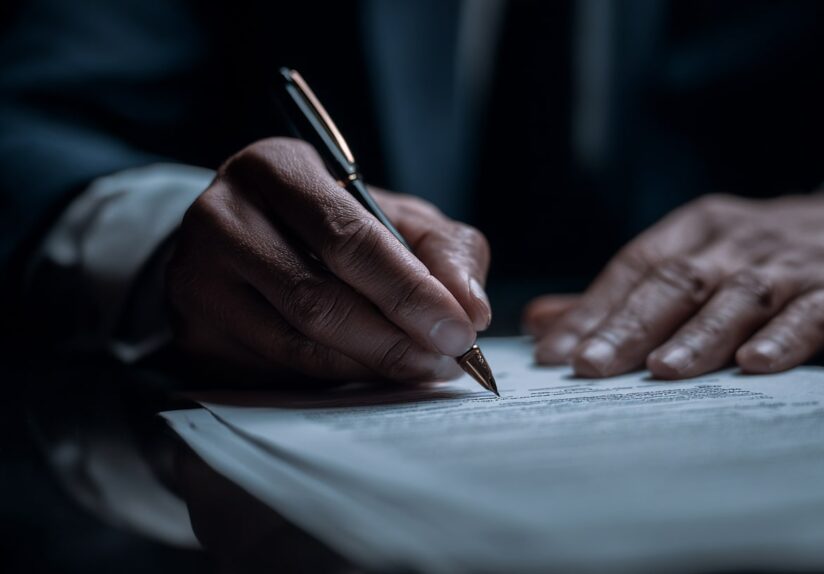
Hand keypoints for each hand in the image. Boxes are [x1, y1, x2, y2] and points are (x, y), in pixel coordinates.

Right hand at [166, 138, 490, 382]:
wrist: (253, 238)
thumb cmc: (336, 224)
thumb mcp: (397, 217)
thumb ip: (445, 251)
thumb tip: (471, 309)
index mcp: (275, 168)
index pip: (346, 237)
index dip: (408, 290)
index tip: (459, 331)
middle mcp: (221, 218)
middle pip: (316, 299)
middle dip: (393, 339)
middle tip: (445, 362)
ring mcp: (197, 279)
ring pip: (296, 345)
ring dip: (370, 366)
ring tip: (419, 367)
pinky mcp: (193, 332)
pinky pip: (277, 372)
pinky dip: (336, 379)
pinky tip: (371, 372)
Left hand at [527, 194, 823, 377]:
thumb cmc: (762, 254)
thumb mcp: (694, 259)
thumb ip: (620, 295)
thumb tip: (541, 322)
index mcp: (695, 230)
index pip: (636, 267)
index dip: (594, 309)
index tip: (555, 353)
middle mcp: (736, 242)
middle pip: (677, 281)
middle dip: (630, 325)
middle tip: (591, 366)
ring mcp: (790, 265)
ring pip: (737, 297)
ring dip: (698, 335)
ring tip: (662, 371)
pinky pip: (808, 315)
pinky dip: (781, 338)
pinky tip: (754, 365)